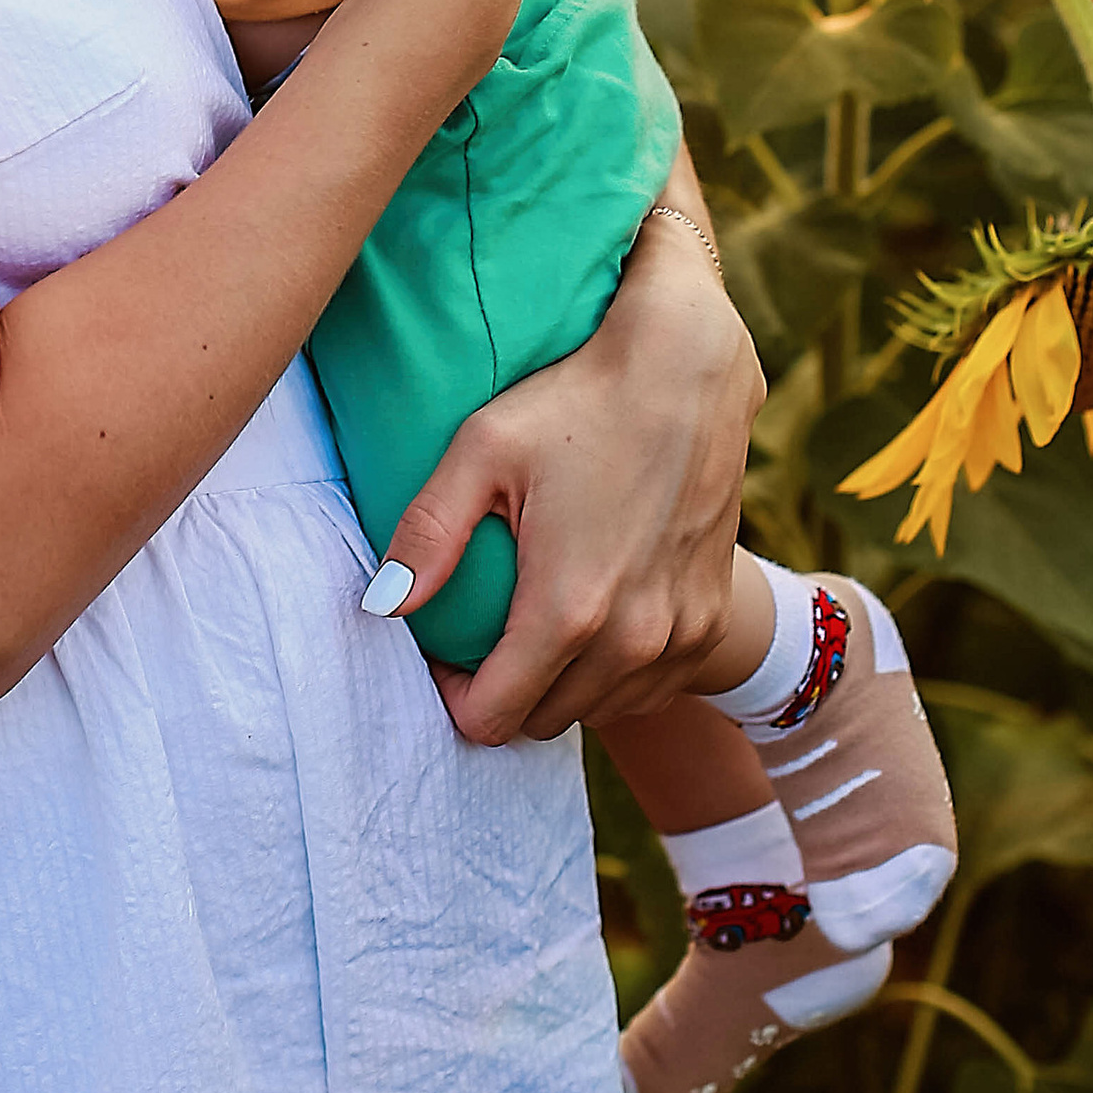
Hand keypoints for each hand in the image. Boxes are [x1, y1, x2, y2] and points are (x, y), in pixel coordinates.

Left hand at [375, 191, 761, 742]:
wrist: (688, 370)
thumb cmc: (578, 400)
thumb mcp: (483, 450)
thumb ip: (428, 533)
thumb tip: (381, 605)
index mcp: (569, 610)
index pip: (492, 718)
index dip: (452, 695)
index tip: (441, 651)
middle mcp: (634, 640)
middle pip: (542, 722)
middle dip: (501, 693)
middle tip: (480, 635)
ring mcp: (682, 637)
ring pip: (598, 709)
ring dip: (558, 686)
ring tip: (533, 624)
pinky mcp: (711, 621)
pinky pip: (650, 687)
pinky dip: (614, 673)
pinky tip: (593, 618)